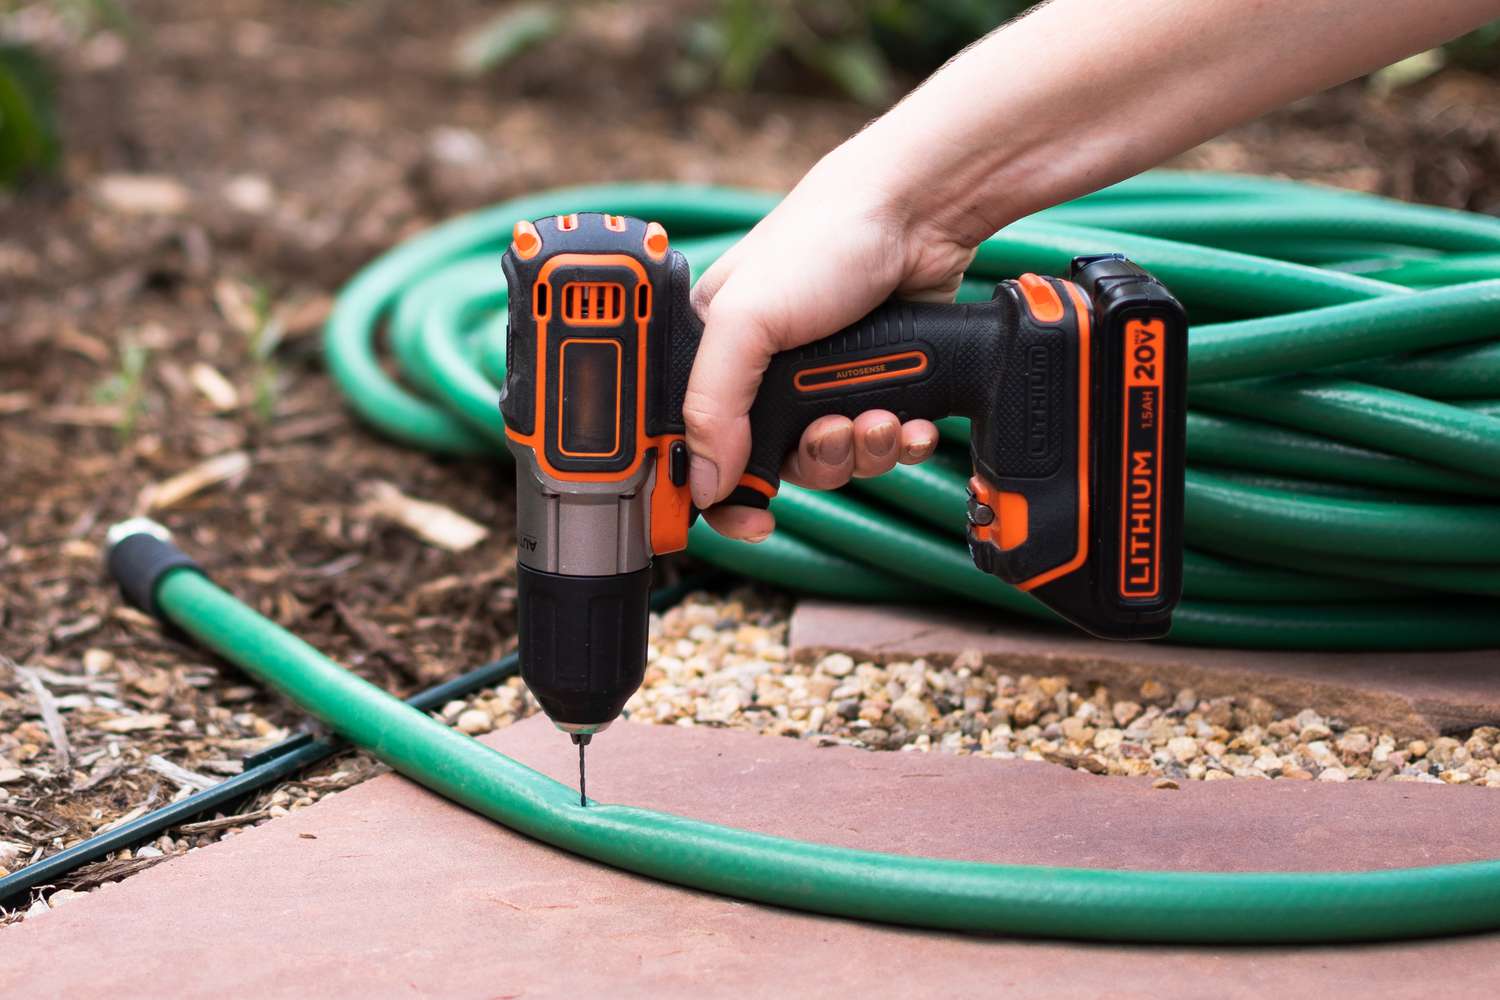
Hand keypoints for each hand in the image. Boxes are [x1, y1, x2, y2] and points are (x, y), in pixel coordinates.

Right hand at [684, 139, 975, 540]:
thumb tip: (703, 483)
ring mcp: (823, 381)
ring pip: (836, 460)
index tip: (751, 519)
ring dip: (864, 450)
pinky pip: (883, 445)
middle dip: (817, 460)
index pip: (698, 446)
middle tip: (836, 430)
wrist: (917, 214)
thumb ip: (712, 405)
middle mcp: (765, 374)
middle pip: (778, 466)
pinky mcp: (876, 383)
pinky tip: (912, 418)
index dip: (721, 492)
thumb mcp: (746, 320)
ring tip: (882, 416)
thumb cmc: (822, 241)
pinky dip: (901, 441)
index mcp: (715, 355)